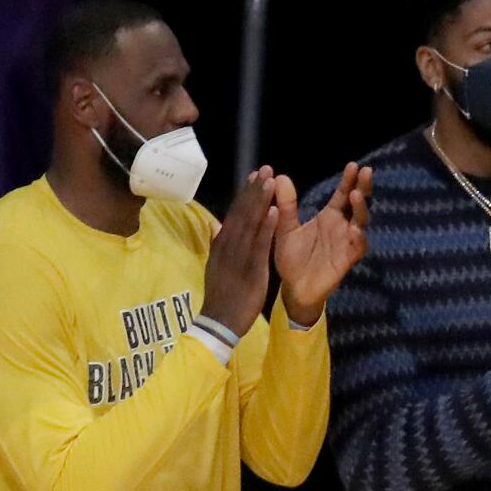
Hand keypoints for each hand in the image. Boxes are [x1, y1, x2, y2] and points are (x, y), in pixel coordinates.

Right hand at [201, 167, 279, 337]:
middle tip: (265, 168)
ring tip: (270, 181)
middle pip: (242, 213)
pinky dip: (266, 227)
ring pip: (250, 224)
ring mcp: (238, 257)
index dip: (245, 194)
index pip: (235, 214)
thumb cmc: (222, 296)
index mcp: (222, 245)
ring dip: (260, 201)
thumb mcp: (216, 267)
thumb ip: (218, 245)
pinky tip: (274, 211)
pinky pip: (259, 245)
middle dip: (254, 190)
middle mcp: (228, 246)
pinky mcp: (250, 269)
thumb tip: (216, 224)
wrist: (219, 322)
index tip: (254, 176)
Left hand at [274, 162, 371, 325]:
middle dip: (363, 188)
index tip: (353, 165)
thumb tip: (279, 176)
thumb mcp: (285, 228)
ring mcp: (346, 243)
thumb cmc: (291, 258)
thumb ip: (285, 205)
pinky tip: (354, 230)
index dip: (349, 180)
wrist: (293, 288)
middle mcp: (342, 227)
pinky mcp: (346, 261)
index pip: (343, 194)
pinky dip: (358, 239)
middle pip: (358, 204)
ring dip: (361, 210)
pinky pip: (357, 248)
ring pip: (361, 223)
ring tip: (356, 196)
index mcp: (329, 217)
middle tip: (365, 172)